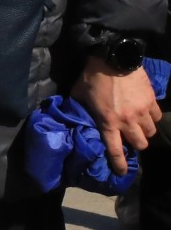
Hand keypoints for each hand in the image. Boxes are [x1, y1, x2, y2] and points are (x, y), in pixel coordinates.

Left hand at [73, 58, 161, 175]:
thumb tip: (72, 114)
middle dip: (135, 145)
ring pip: (150, 132)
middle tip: (128, 139)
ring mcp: (142, 111)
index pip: (115, 151)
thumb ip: (78, 108)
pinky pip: (157, 117)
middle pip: (140, 145)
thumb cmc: (91, 76)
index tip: (121, 172)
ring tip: (137, 126)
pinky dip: (152, 118)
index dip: (119, 164)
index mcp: (108, 122)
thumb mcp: (78, 94)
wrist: (113, 57)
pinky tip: (145, 113)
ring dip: (144, 132)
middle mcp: (127, 121)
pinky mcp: (152, 101)